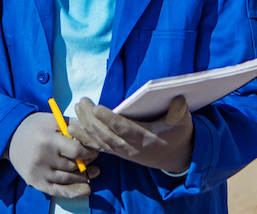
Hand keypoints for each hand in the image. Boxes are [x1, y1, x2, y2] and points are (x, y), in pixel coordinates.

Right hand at [7, 112, 99, 197]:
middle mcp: (42, 158)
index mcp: (48, 140)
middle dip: (87, 164)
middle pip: (72, 166)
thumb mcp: (53, 120)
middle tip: (95, 160)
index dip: (89, 152)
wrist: (10, 138)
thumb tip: (93, 132)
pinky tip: (86, 190)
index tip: (94, 150)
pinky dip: (73, 192)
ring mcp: (38, 172)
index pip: (76, 152)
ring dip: (83, 177)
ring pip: (67, 179)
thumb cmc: (36, 126)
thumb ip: (73, 124)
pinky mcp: (35, 182)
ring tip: (94, 173)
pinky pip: (57, 191)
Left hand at [69, 96, 192, 174]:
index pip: (124, 129)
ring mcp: (123, 152)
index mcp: (146, 138)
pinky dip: (84, 138)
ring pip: (99, 141)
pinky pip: (98, 147)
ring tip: (75, 110)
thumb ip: (180, 112)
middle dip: (91, 119)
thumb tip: (179, 99)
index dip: (109, 120)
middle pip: (106, 134)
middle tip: (82, 102)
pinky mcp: (118, 152)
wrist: (175, 157)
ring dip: (85, 127)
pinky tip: (73, 129)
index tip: (97, 107)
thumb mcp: (183, 123)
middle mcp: (131, 147)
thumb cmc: (178, 136)